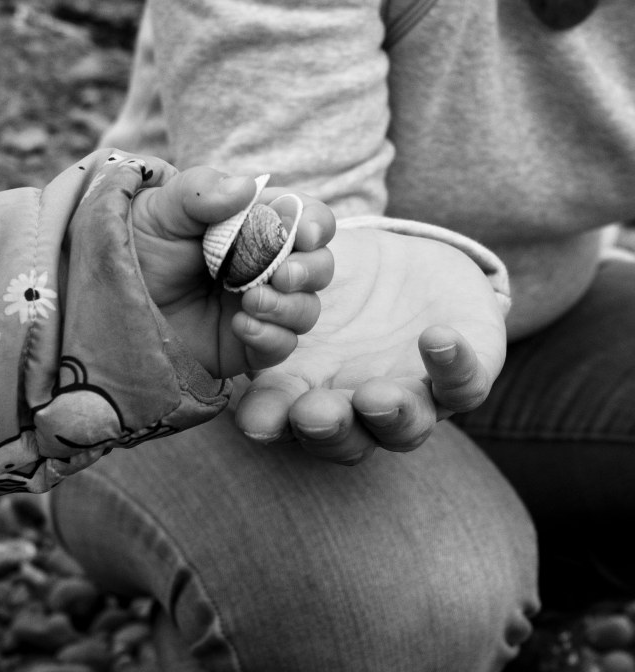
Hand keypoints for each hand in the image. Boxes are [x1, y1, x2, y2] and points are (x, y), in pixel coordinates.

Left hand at [130, 166, 334, 378]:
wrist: (108, 300)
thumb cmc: (137, 246)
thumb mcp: (160, 208)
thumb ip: (200, 191)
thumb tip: (247, 187)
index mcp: (256, 224)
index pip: (307, 218)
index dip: (315, 224)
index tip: (305, 233)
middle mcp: (265, 266)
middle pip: (319, 267)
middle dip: (311, 270)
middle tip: (284, 274)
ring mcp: (258, 307)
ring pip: (307, 309)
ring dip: (290, 306)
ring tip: (252, 301)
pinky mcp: (247, 345)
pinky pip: (282, 346)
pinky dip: (271, 336)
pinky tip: (241, 326)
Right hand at [232, 226, 506, 463]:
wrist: (413, 269)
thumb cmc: (339, 277)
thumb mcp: (299, 275)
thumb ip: (274, 284)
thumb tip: (253, 291)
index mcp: (303, 386)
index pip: (275, 418)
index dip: (265, 421)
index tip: (255, 416)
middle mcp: (355, 407)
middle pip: (340, 438)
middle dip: (327, 430)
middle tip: (314, 414)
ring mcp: (412, 399)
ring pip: (404, 429)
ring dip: (390, 416)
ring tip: (376, 396)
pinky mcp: (462, 378)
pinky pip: (463, 385)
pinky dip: (453, 366)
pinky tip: (439, 339)